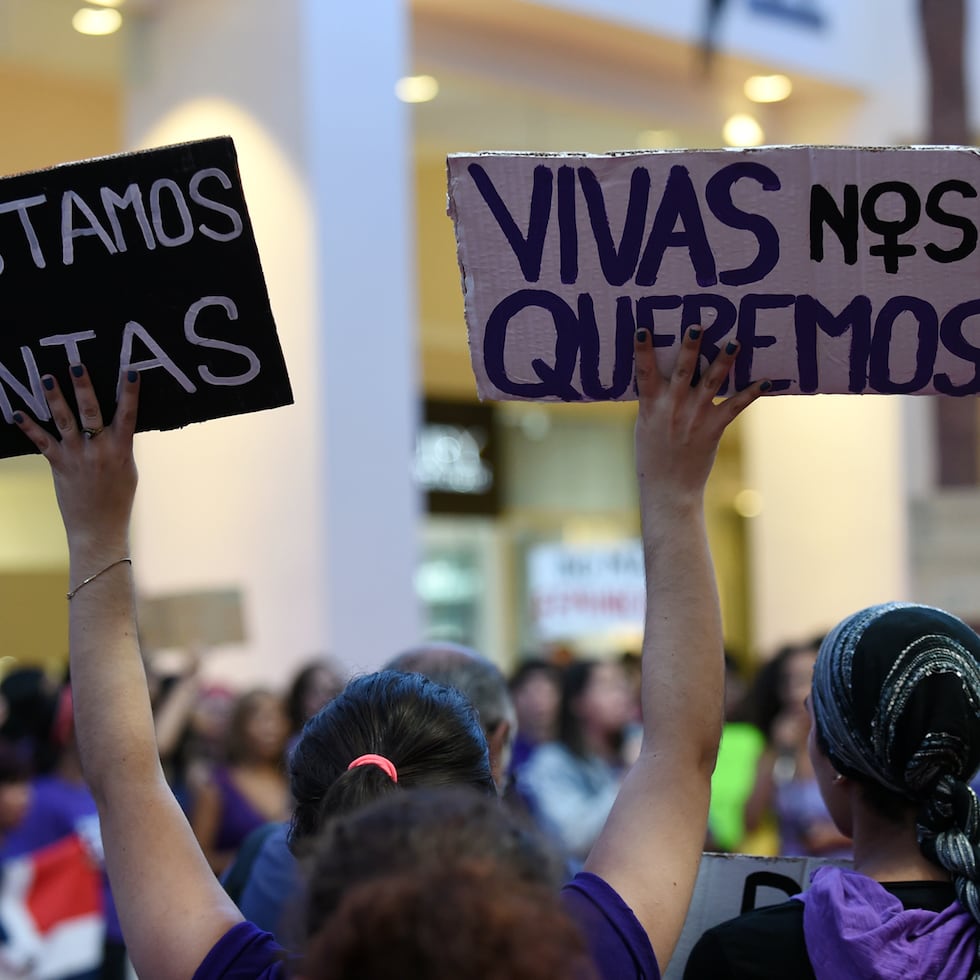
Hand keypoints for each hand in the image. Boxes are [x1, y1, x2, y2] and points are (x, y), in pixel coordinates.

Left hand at [12, 365, 139, 556]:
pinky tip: (16, 413)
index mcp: (121, 449)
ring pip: (65, 421)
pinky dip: (28, 427)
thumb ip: (121, 446)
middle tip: (76, 366)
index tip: (130, 371)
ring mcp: (77, 456)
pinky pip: (41, 442)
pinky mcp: (59, 465)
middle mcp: (99, 450)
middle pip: (91, 412)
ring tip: (47, 378)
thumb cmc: (117, 499)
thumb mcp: (128, 470)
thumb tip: (117, 426)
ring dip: (55, 398)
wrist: (99, 528)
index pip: (129, 415)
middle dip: (84, 388)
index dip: (130, 393)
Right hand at [634, 327, 767, 508]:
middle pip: (682, 370)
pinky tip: (766, 381)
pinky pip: (736, 406)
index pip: (644, 371)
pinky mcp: (713, 427)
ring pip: (711, 381)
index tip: (644, 329)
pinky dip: (752, 393)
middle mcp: (673, 406)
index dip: (643, 350)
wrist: (669, 488)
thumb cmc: (653, 456)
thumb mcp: (646, 426)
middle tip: (697, 325)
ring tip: (735, 341)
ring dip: (724, 360)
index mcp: (651, 405)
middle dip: (690, 347)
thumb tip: (662, 378)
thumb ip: (655, 402)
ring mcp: (694, 416)